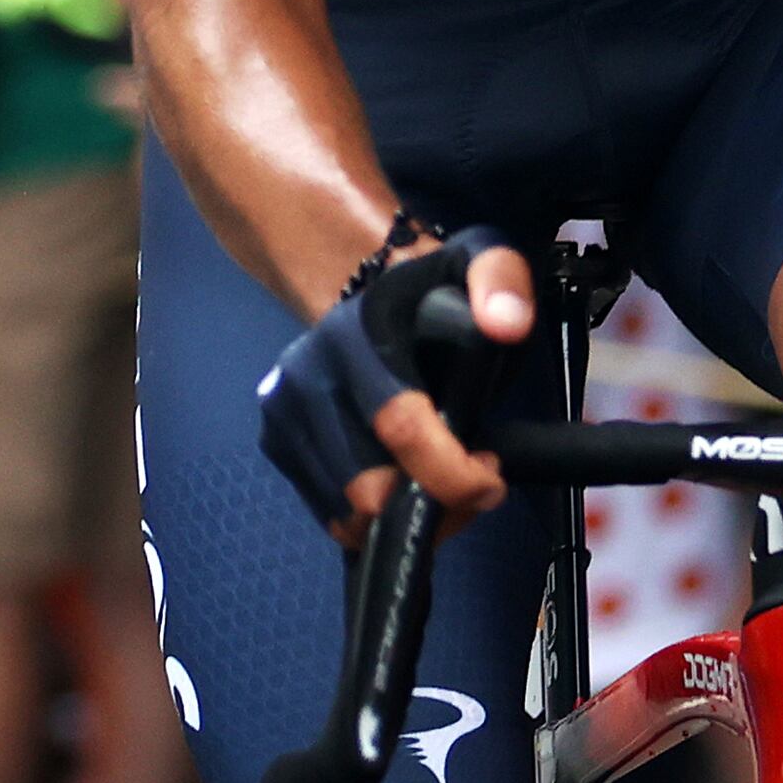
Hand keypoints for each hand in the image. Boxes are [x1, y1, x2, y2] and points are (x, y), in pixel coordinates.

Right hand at [257, 228, 539, 533]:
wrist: (359, 296)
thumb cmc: (430, 294)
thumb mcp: (479, 262)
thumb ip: (501, 280)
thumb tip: (506, 324)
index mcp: (356, 331)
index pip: (399, 423)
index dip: (451, 472)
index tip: (492, 479)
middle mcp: (306, 373)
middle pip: (368, 487)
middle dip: (434, 505)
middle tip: (474, 483)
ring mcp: (283, 413)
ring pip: (348, 514)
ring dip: (407, 519)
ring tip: (443, 483)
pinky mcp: (276, 444)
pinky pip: (331, 515)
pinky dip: (376, 520)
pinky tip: (407, 486)